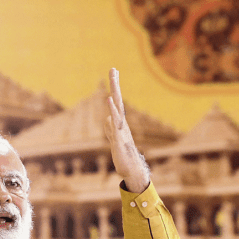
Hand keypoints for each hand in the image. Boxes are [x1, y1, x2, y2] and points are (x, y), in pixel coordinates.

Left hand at [104, 68, 149, 192]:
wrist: (131, 169)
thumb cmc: (123, 154)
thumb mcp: (113, 139)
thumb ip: (110, 129)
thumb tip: (107, 119)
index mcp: (119, 122)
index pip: (116, 100)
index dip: (114, 86)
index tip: (114, 71)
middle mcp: (122, 123)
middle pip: (117, 100)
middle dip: (115, 85)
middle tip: (113, 69)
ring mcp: (121, 131)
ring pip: (117, 112)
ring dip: (114, 99)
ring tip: (110, 86)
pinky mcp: (118, 141)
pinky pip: (114, 126)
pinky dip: (112, 115)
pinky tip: (108, 106)